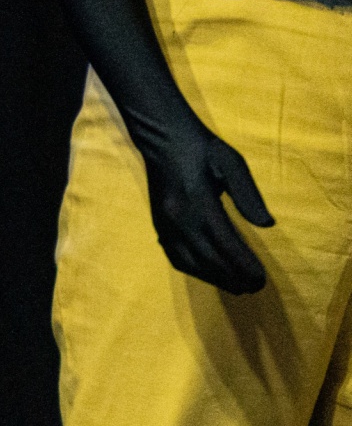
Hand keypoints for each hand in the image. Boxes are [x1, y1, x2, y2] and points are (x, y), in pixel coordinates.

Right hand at [143, 126, 274, 294]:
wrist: (161, 136)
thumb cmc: (201, 147)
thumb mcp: (232, 163)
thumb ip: (249, 195)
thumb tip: (267, 225)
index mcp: (199, 202)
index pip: (226, 244)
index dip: (245, 266)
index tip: (262, 279)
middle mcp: (179, 218)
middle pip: (209, 259)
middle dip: (233, 277)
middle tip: (255, 289)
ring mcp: (165, 223)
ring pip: (190, 262)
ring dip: (214, 278)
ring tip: (236, 287)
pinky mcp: (158, 223)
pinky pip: (174, 256)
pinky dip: (193, 270)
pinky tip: (208, 273)